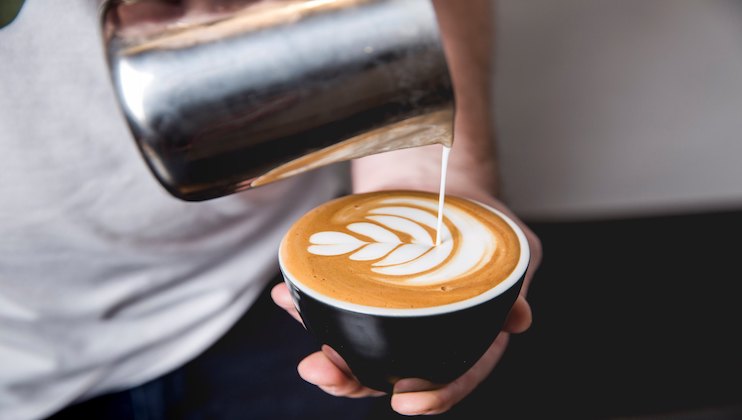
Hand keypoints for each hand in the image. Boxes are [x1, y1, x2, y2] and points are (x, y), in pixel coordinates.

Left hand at [271, 214, 540, 415]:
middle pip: (391, 371)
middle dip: (354, 381)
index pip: (455, 372)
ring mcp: (387, 312)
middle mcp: (423, 331)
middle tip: (325, 371)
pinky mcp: (358, 288)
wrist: (441, 182)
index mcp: (466, 332)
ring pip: (357, 347)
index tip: (404, 400)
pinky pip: (333, 303)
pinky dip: (306, 302)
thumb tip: (519, 319)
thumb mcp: (512, 248)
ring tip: (300, 333)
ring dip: (324, 350)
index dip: (435, 393)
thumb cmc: (481, 219)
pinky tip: (287, 294)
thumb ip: (514, 285)